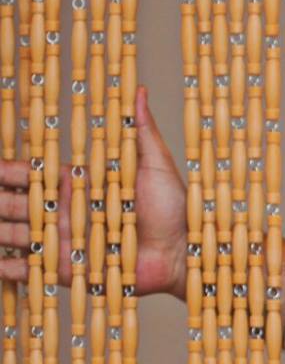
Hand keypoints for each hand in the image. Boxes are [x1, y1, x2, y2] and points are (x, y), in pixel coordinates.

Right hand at [0, 86, 187, 298]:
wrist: (187, 251)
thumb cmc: (176, 208)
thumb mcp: (156, 165)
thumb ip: (140, 131)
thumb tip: (137, 92)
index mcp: (80, 185)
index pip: (34, 175)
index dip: (8, 171)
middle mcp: (66, 212)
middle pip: (18, 204)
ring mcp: (65, 241)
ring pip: (18, 235)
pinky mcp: (69, 271)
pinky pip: (32, 271)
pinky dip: (8, 270)